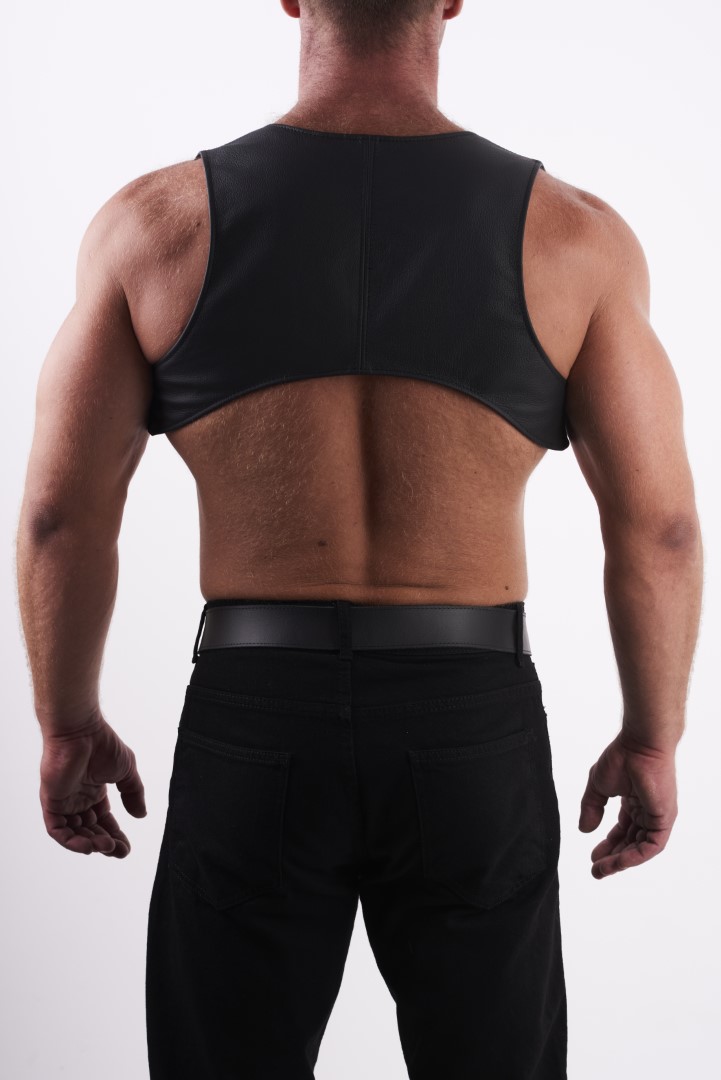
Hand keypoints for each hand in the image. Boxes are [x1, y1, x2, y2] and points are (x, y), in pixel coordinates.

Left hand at [39, 714, 146, 856]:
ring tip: (106, 847)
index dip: (115, 835)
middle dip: (105, 844)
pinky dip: (70, 841)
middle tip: (118, 851)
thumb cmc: (103, 744)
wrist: (81, 731)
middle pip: (90, 830)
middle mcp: (78, 799)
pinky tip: (87, 846)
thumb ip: (133, 793)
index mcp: (94, 791)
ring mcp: (64, 801)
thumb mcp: (127, 771)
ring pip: (74, 833)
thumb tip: (141, 815)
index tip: (126, 847)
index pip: (103, 821)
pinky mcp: (51, 802)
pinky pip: (57, 829)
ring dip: (90, 844)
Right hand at [578, 730, 677, 878]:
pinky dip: (634, 857)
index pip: (623, 830)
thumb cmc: (622, 757)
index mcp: (634, 802)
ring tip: (602, 869)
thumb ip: (591, 808)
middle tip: (596, 869)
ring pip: (640, 848)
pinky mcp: (664, 820)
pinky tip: (617, 862)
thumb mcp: (598, 786)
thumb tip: (584, 830)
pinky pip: (650, 846)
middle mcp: (647, 811)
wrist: (639, 745)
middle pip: (631, 842)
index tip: (592, 857)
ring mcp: (657, 817)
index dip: (608, 845)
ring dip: (621, 861)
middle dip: (613, 857)